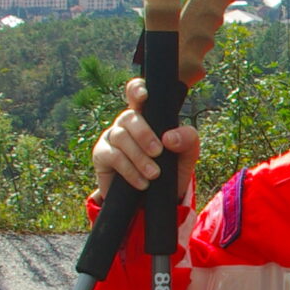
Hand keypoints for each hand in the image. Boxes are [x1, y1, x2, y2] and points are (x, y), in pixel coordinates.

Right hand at [92, 76, 199, 200]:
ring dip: (139, 156)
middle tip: (158, 152)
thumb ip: (188, 140)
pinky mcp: (101, 154)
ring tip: (154, 174)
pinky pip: (113, 156)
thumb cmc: (170, 169)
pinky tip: (142, 182)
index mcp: (147, 116)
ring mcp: (111, 137)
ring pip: (120, 136)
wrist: (154, 200)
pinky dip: (130, 170)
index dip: (137, 89)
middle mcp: (126, 123)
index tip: (145, 95)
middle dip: (144, 134)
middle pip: (129, 116)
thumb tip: (169, 137)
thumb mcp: (187, 155)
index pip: (136, 94)